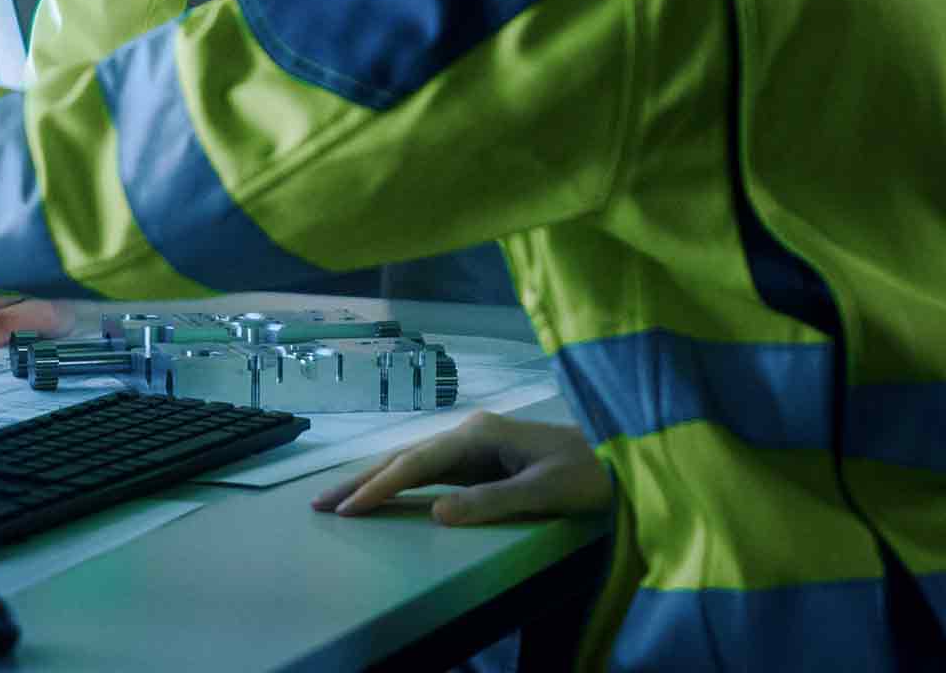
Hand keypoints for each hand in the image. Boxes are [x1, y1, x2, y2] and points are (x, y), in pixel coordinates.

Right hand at [309, 413, 613, 526]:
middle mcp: (470, 433)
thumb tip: (433, 512)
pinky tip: (385, 493)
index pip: (416, 462)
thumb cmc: (592, 472)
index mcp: (479, 433)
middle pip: (405, 457)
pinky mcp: (483, 460)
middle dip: (362, 480)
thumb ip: (492, 501)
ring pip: (414, 463)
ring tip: (341, 500)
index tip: (348, 507)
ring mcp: (475, 445)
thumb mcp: (546, 490)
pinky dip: (402, 483)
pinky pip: (432, 472)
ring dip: (377, 481)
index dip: (379, 485)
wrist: (625, 456)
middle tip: (320, 503)